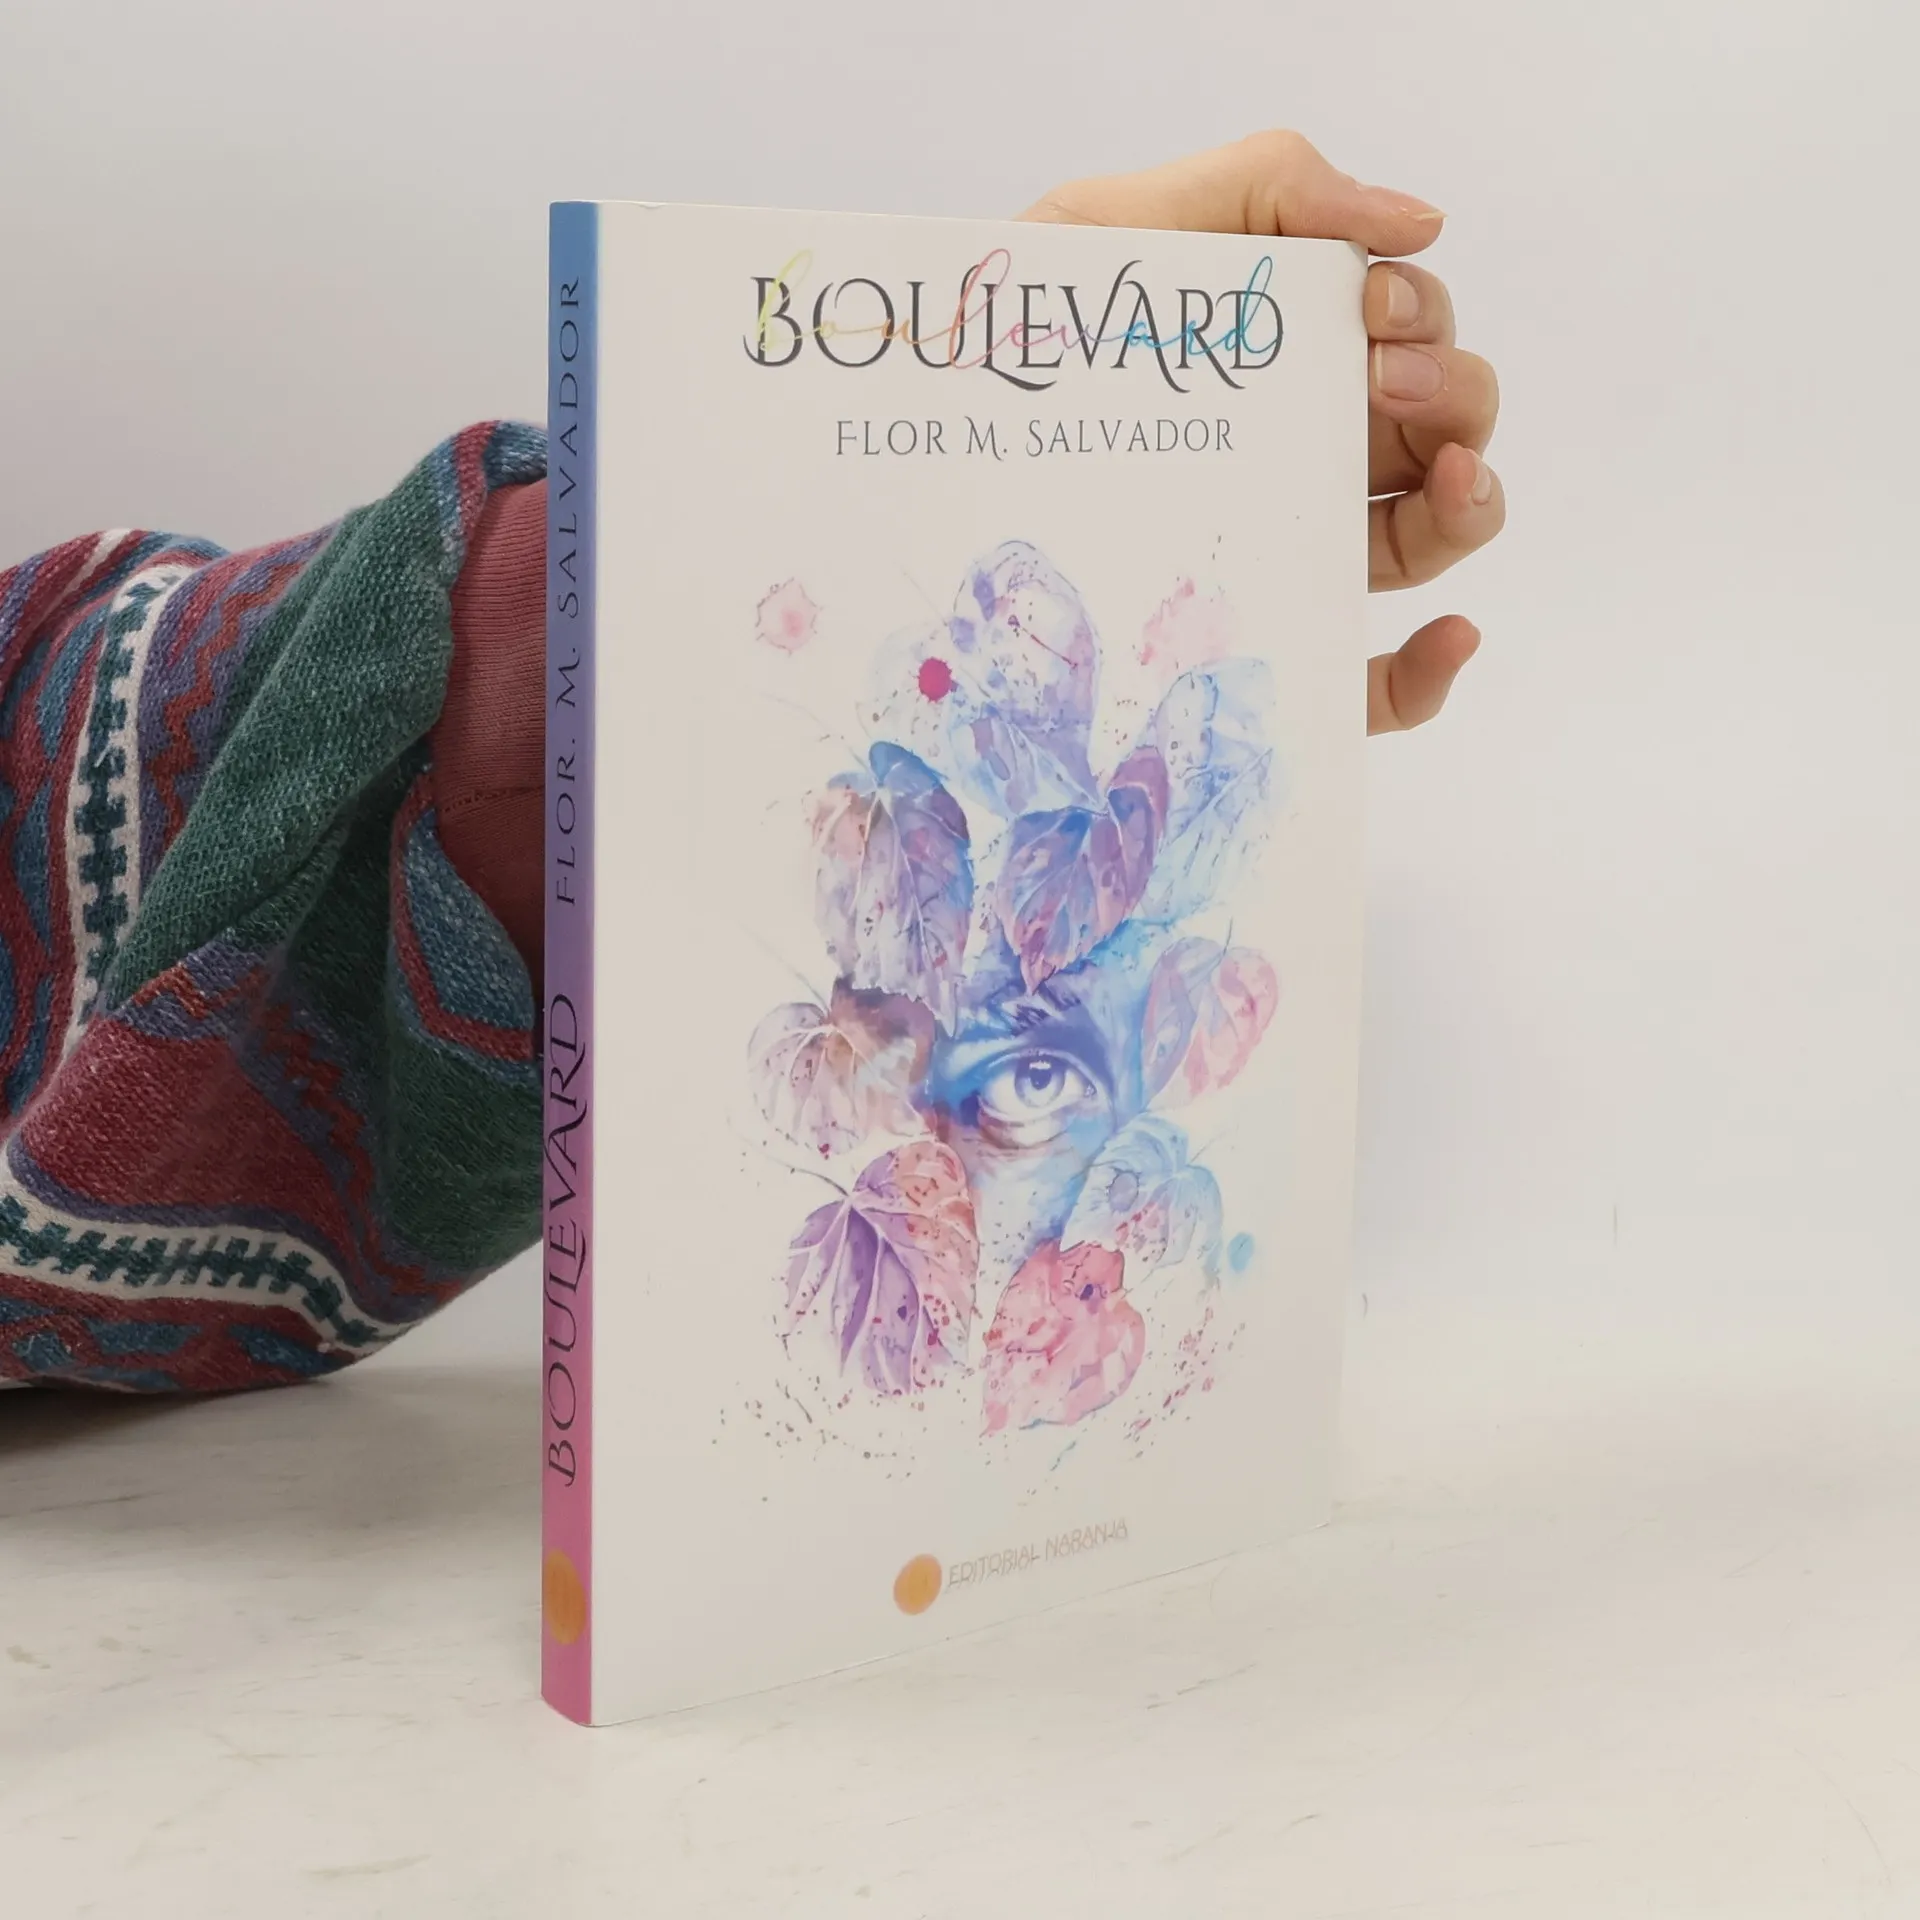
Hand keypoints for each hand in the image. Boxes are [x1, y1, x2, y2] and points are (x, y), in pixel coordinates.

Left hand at [1020, 131, 1501, 734]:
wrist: (918, 447)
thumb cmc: (1015, 340)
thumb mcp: (1119, 223)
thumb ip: (1269, 185)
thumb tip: (1421, 221)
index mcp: (1285, 360)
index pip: (1410, 335)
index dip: (1421, 315)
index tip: (1370, 309)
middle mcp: (1302, 454)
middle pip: (1442, 428)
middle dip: (1452, 393)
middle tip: (1385, 379)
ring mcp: (1291, 555)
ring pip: (1433, 538)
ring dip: (1472, 504)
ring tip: (1451, 478)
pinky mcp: (1267, 654)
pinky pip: (1377, 684)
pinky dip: (1436, 666)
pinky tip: (1451, 634)